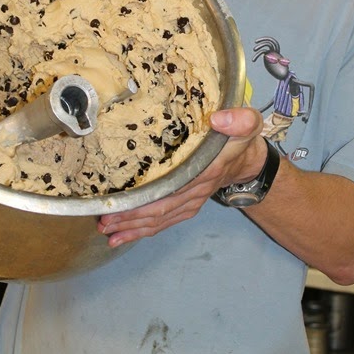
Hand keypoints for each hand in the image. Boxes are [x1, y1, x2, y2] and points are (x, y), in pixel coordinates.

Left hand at [98, 107, 265, 246]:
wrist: (246, 160)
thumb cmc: (239, 138)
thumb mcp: (248, 122)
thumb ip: (239, 120)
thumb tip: (218, 119)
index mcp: (207, 168)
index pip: (175, 186)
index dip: (149, 197)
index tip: (124, 203)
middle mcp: (197, 190)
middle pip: (162, 208)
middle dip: (132, 217)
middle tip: (105, 221)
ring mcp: (191, 201)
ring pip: (161, 219)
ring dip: (134, 227)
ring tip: (109, 231)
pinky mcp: (187, 206)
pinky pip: (164, 221)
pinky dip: (143, 229)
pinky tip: (124, 234)